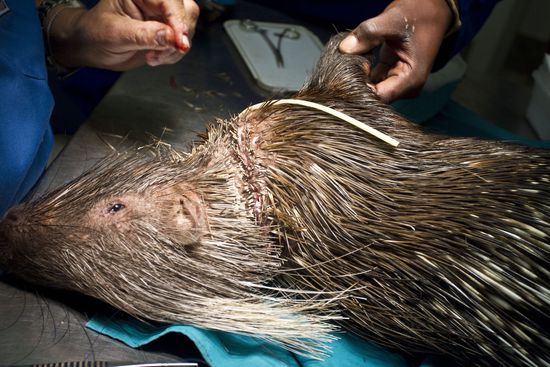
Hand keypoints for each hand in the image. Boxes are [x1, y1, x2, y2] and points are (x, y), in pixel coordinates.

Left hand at [49, 0, 199, 70]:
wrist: (92, 47)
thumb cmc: (96, 34)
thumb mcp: (115, 34)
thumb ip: (143, 35)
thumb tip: (170, 37)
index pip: (169, 0)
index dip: (178, 20)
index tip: (179, 42)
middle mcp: (154, 0)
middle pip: (186, 10)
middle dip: (180, 35)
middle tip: (164, 53)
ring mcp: (162, 14)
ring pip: (188, 26)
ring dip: (176, 48)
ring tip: (153, 57)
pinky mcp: (167, 30)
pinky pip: (182, 41)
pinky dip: (173, 54)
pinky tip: (155, 57)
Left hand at [339, 0, 451, 102]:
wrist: (431, 9)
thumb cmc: (418, 14)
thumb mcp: (392, 20)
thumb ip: (368, 34)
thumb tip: (344, 49)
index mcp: (410, 80)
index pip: (378, 97)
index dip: (358, 91)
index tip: (341, 79)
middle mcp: (405, 87)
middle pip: (373, 96)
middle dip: (355, 86)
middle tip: (339, 71)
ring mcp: (398, 82)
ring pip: (371, 89)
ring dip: (357, 79)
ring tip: (344, 66)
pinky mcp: (390, 74)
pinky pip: (371, 80)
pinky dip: (361, 73)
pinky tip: (351, 64)